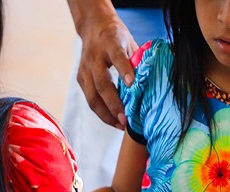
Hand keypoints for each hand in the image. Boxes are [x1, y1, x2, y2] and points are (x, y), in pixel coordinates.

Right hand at [76, 10, 137, 128]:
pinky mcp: (81, 79)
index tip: (132, 84)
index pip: (117, 57)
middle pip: (102, 84)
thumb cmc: (116, 36)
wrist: (93, 26)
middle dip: (114, 104)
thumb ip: (135, 60)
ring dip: (106, 114)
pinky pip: (90, 100)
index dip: (124, 70)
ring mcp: (85, 69)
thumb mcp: (129, 41)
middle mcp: (94, 57)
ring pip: (92, 97)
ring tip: (120, 126)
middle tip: (126, 120)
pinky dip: (102, 112)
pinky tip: (113, 121)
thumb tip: (149, 82)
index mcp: (110, 43)